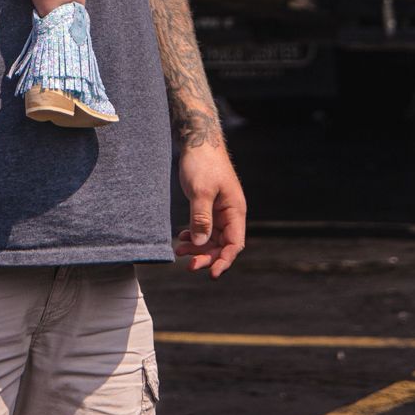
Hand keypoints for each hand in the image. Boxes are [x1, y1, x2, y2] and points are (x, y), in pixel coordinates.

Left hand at [173, 138, 246, 278]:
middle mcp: (230, 213)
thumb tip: (202, 244)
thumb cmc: (203, 163)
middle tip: (189, 265)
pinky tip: (182, 237)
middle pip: (222, 244)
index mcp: (235, 210)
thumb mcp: (200, 191)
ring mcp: (219, 210)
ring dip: (198, 247)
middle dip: (207, 257)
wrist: (198, 140)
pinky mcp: (208, 206)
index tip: (211, 273)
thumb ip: (201, 218)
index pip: (234, 243)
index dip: (224, 260)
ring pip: (212, 238)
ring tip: (180, 250)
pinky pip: (204, 228)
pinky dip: (194, 235)